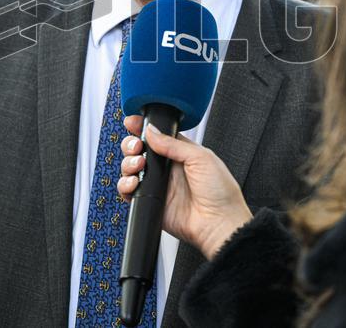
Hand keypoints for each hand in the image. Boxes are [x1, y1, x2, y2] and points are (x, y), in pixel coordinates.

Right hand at [117, 115, 252, 259]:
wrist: (219, 222)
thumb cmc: (220, 192)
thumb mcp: (201, 158)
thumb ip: (174, 144)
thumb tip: (152, 131)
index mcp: (180, 153)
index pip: (156, 136)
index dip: (142, 128)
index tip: (131, 123)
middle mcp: (167, 168)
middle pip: (139, 150)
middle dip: (131, 145)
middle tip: (136, 147)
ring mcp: (158, 185)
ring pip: (130, 169)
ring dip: (128, 163)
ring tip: (138, 165)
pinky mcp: (151, 202)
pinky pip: (129, 192)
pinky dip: (125, 185)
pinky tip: (134, 182)